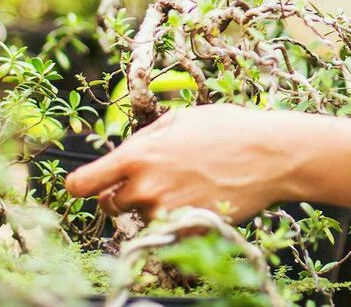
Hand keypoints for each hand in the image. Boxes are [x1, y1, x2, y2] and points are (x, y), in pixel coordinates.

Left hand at [63, 104, 290, 222]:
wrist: (269, 156)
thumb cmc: (226, 129)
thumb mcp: (179, 119)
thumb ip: (143, 140)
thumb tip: (121, 155)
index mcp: (137, 156)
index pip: (82, 184)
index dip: (81, 185)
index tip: (87, 185)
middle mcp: (145, 188)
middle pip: (110, 205)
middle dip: (124, 194)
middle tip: (154, 180)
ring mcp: (165, 213)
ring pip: (140, 216)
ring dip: (153, 206)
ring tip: (186, 185)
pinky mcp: (185, 230)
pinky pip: (166, 231)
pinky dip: (176, 220)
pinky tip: (198, 199)